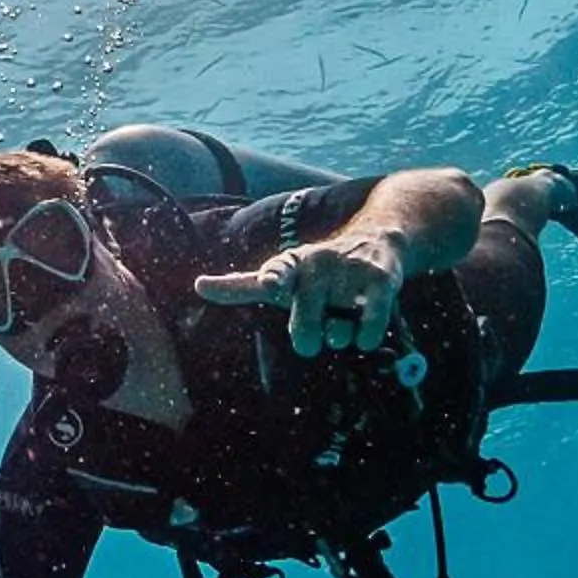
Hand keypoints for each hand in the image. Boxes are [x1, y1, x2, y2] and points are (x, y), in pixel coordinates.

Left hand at [194, 235, 404, 356]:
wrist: (377, 239)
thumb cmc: (318, 270)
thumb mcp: (282, 274)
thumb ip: (241, 286)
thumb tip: (198, 285)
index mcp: (290, 264)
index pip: (278, 274)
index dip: (275, 280)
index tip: (270, 285)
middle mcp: (317, 265)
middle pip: (304, 326)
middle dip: (305, 338)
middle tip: (310, 337)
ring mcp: (349, 272)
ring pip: (336, 333)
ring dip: (338, 336)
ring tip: (342, 318)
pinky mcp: (379, 282)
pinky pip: (369, 328)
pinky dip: (364, 337)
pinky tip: (363, 331)